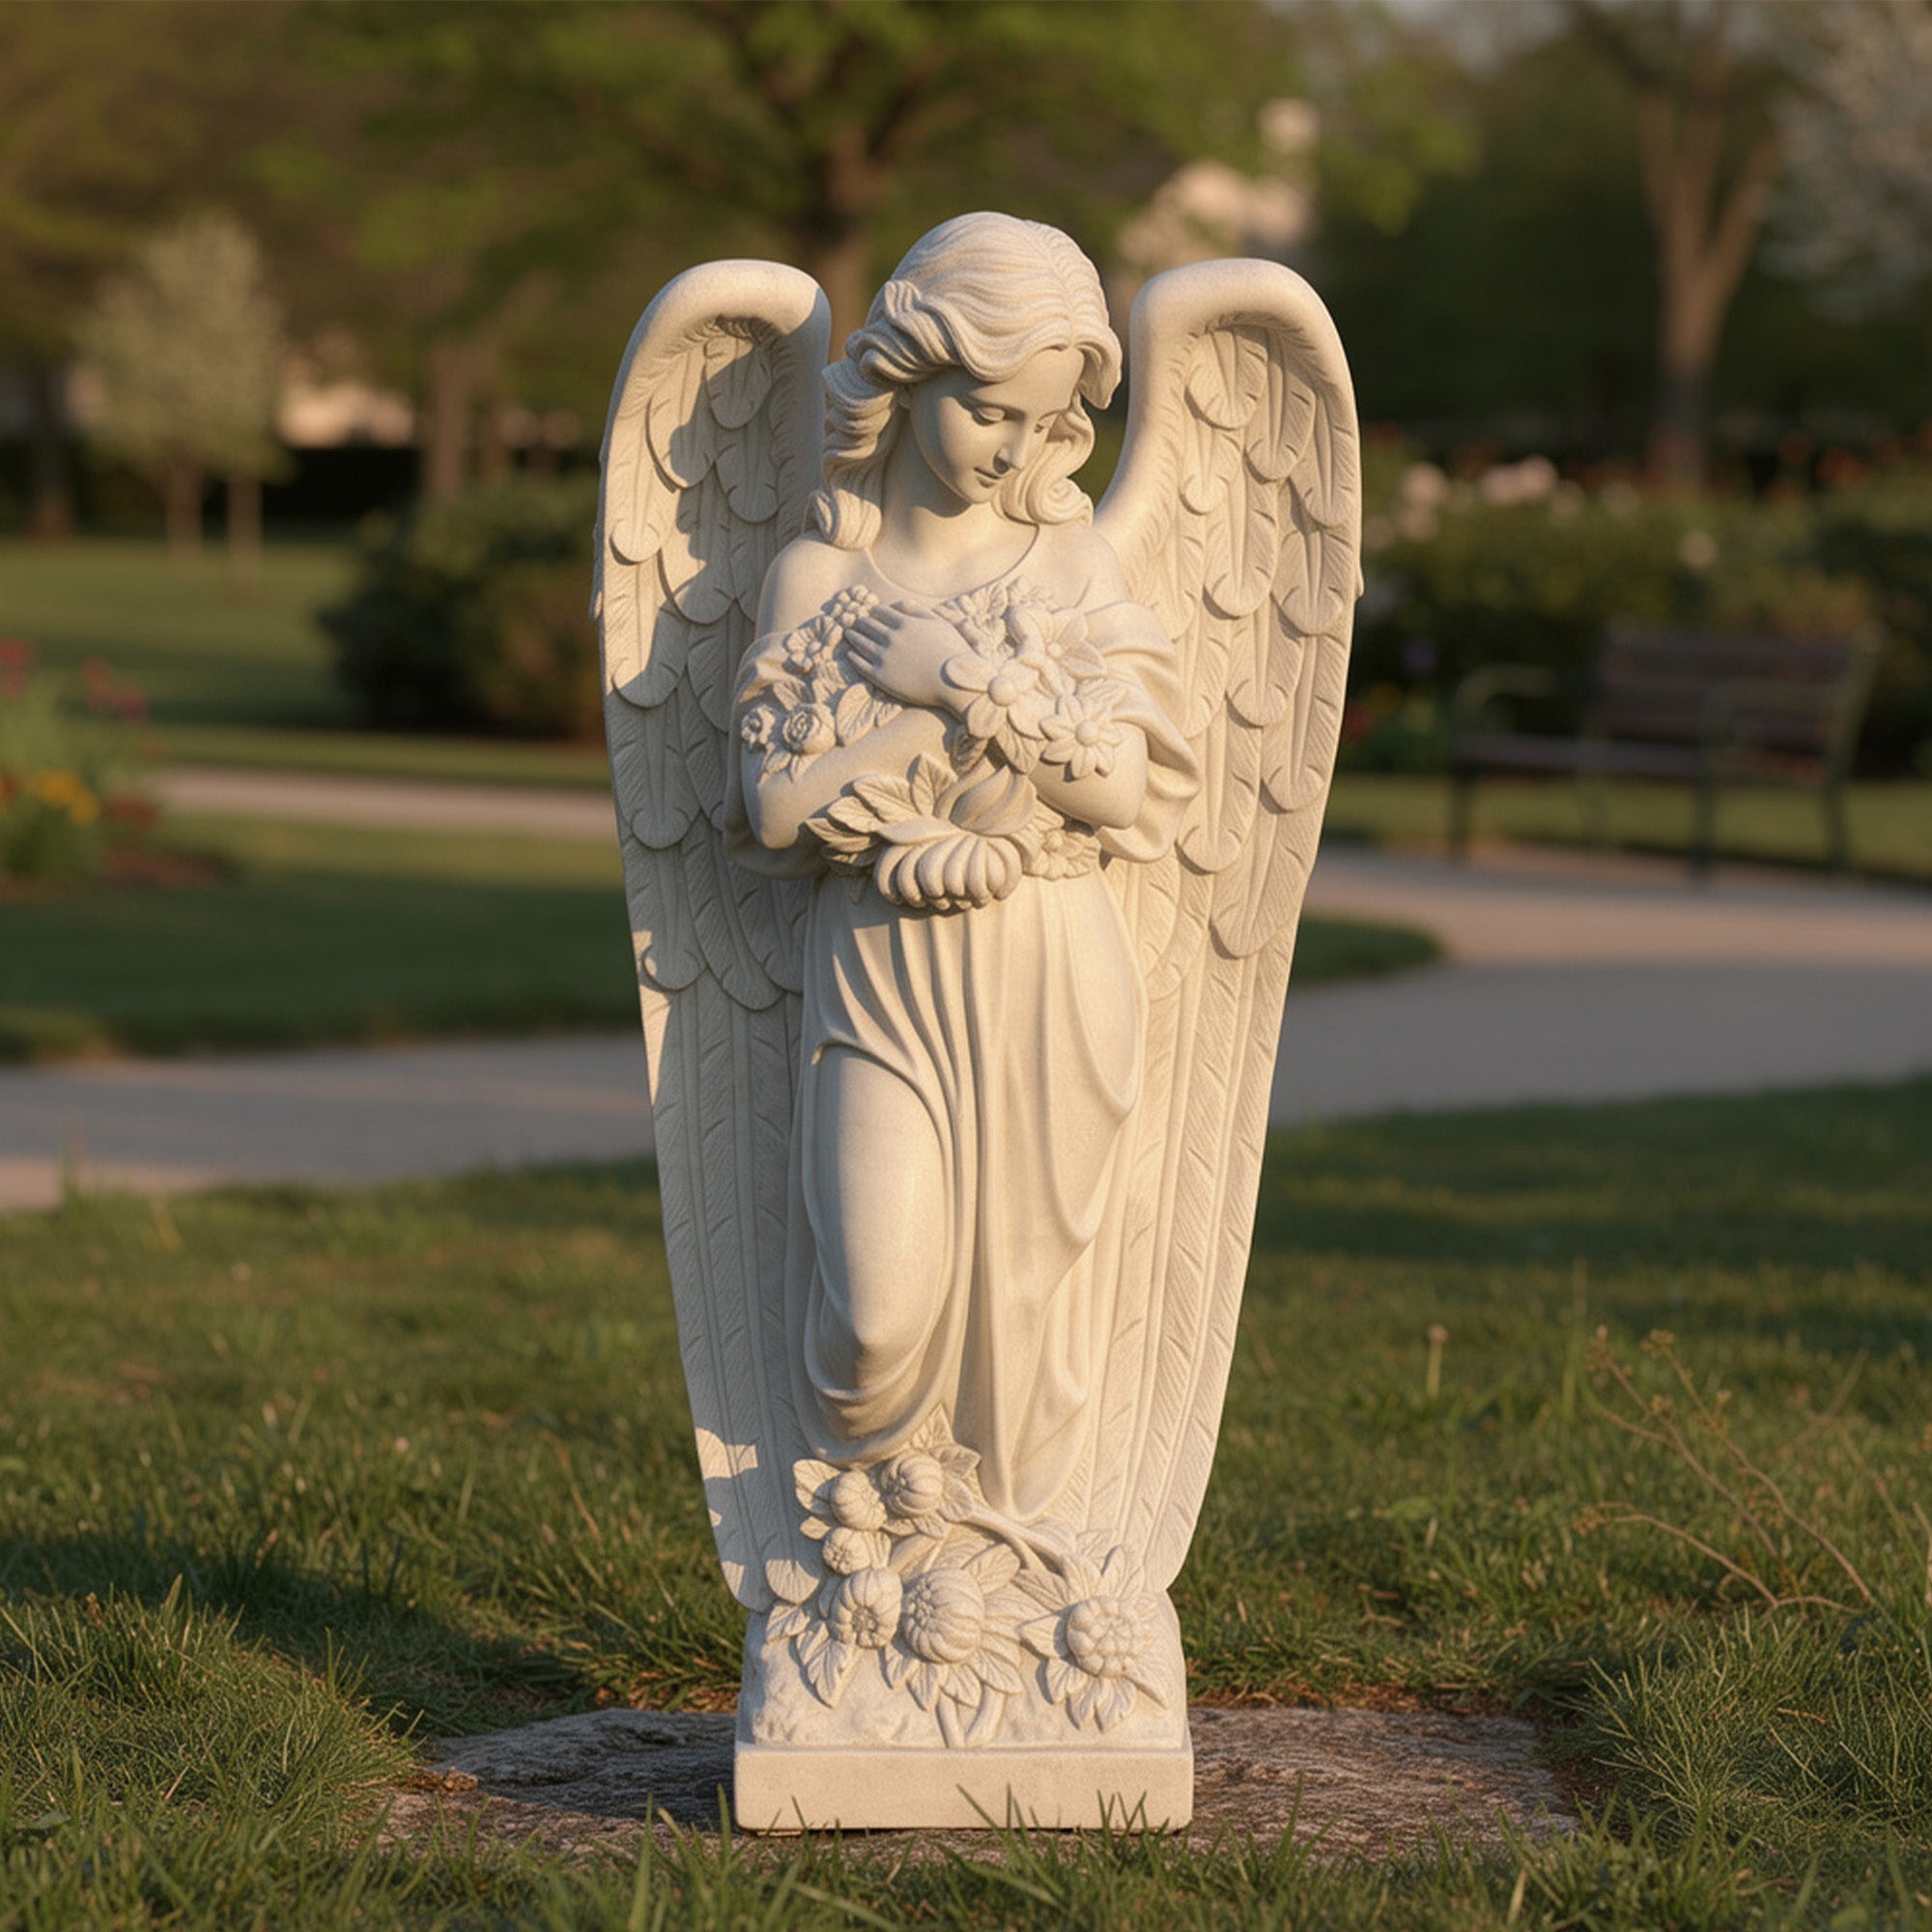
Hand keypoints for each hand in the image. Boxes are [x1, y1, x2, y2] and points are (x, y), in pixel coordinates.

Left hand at [844, 603, 961, 712]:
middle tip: (853, 621)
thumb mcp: (939, 623)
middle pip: (867, 625)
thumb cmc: (951, 652)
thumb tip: (900, 603)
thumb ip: (918, 610)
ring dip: (852, 636)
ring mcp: (884, 657)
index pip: (880, 612)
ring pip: (860, 642)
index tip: (870, 613)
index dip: (874, 612)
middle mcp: (891, 638)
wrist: (954, 683)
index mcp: (904, 623)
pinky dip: (853, 657)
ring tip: (848, 634)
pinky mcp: (881, 677)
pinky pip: (860, 664)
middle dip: (860, 622)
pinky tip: (850, 654)